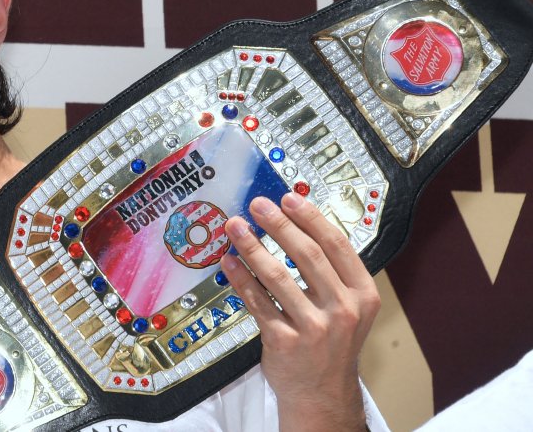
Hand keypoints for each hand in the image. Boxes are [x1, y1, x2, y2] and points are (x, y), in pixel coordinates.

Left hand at [221, 192, 379, 431]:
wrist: (322, 393)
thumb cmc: (331, 342)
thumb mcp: (348, 307)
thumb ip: (330, 271)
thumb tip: (295, 223)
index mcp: (363, 294)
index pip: (337, 246)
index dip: (310, 219)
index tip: (288, 198)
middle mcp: (343, 310)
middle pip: (307, 256)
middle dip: (279, 225)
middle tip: (257, 205)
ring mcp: (314, 328)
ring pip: (277, 277)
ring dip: (252, 247)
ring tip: (235, 226)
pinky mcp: (284, 342)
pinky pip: (257, 302)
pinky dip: (240, 279)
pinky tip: (229, 261)